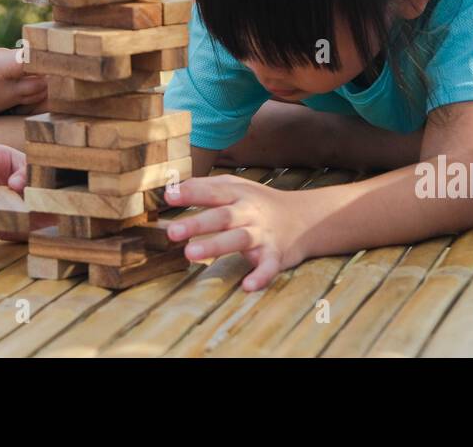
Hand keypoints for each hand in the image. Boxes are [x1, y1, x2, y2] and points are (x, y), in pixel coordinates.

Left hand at [164, 174, 310, 290]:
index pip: (212, 192)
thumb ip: (205, 186)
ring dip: (216, 245)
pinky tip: (247, 285)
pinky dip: (260, 276)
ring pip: (239, 239)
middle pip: (222, 216)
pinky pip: (268, 266)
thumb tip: (172, 189)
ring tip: (191, 253)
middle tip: (172, 232)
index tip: (168, 196)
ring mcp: (262, 234)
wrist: (304, 218)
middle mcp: (249, 212)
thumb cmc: (259, 202)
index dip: (191, 193)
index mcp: (238, 194)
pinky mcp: (275, 255)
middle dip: (198, 224)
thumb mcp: (236, 186)